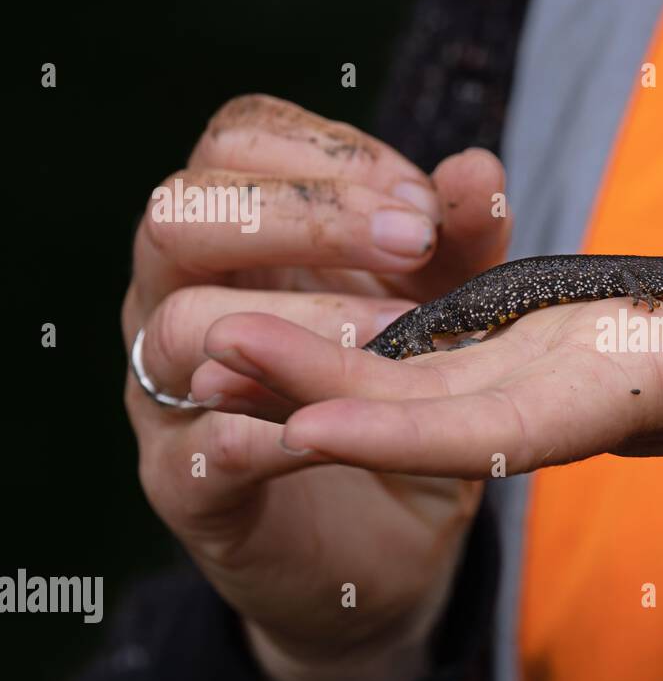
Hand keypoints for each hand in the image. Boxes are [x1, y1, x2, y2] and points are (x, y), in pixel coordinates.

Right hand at [121, 95, 510, 680]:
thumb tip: (476, 168)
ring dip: (298, 324)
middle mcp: (177, 301)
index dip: (329, 156)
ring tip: (393, 338)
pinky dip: (264, 437)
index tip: (422, 202)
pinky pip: (198, 454)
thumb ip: (458, 246)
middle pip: (177, 213)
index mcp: (235, 241)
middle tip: (411, 246)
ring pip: (177, 326)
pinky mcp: (186, 491)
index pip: (236, 145)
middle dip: (302, 216)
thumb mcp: (443, 313)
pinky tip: (327, 433)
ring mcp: (167, 398)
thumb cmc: (401, 401)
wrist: (387, 535)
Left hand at [195, 239, 662, 481]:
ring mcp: (588, 362)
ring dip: (338, 362)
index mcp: (658, 393)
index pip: (516, 425)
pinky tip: (323, 306)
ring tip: (227, 333)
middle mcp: (602, 390)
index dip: (409, 427)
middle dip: (329, 390)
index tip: (300, 418)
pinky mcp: (588, 327)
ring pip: (445, 373)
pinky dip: (394, 330)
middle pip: (448, 406)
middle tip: (208, 352)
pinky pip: (477, 334)